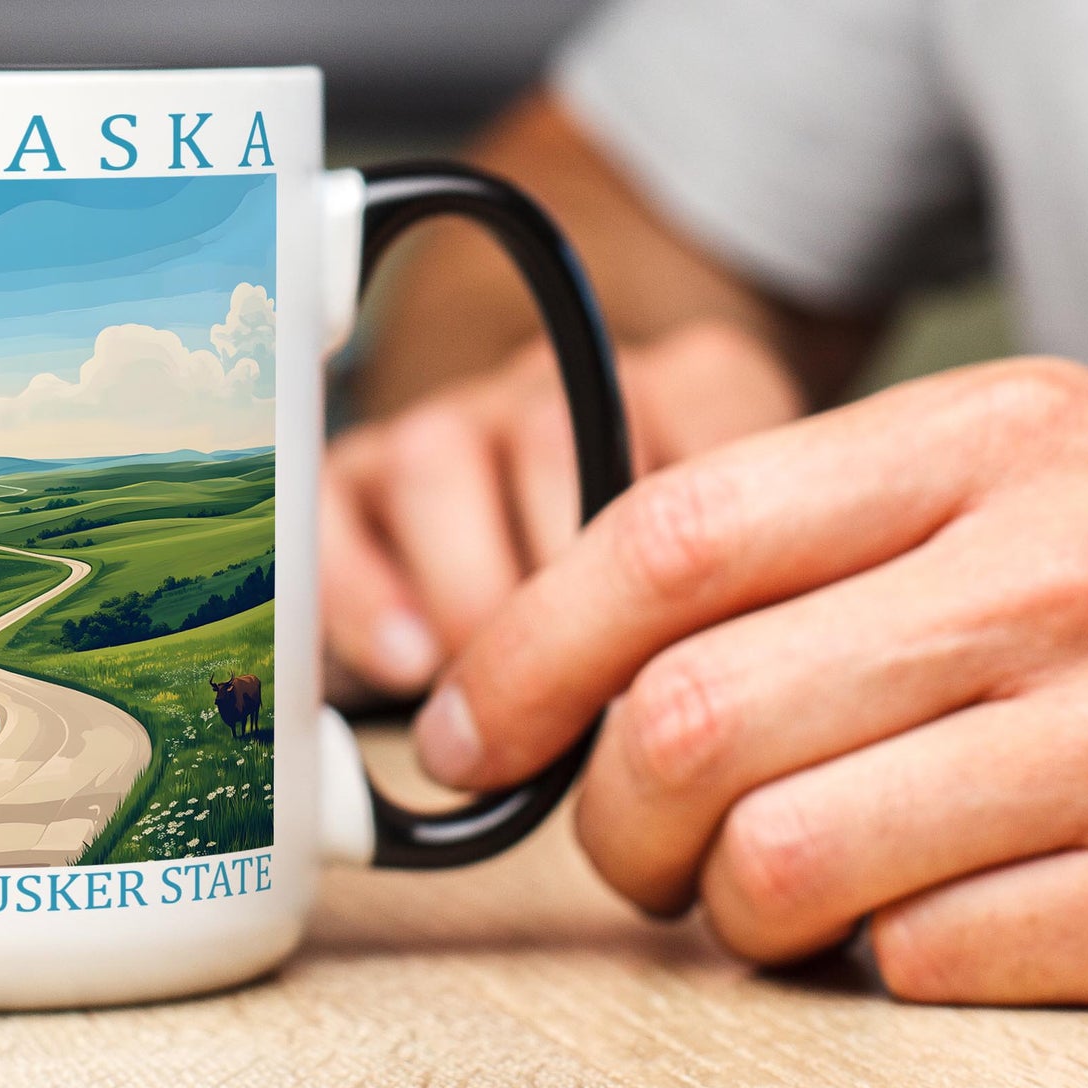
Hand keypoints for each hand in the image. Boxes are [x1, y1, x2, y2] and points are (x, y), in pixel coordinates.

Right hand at [322, 318, 803, 698]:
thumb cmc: (688, 599)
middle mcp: (563, 386)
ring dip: (469, 594)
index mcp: (686, 390)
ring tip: (501, 697)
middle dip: (568, 590)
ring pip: (435, 459)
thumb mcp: (756, 584)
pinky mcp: (361, 478)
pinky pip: (330, 508)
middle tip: (591, 697)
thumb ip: (756, 610)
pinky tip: (410, 665)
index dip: (694, 560)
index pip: (704, 432)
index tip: (694, 664)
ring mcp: (456, 421)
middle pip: (550, 440)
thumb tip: (722, 700)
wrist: (585, 577)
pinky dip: (361, 591)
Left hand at [409, 361, 1087, 1004]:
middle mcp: (1058, 575)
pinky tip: (952, 931)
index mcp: (1003, 443)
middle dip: (607, 827)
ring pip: (784, 867)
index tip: (464, 740)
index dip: (520, 658)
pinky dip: (898, 974)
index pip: (666, 542)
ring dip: (735, 921)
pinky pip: (936, 971)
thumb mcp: (1086, 457)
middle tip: (636, 858)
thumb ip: (865, 533)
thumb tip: (630, 648)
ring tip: (788, 906)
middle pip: (690, 722)